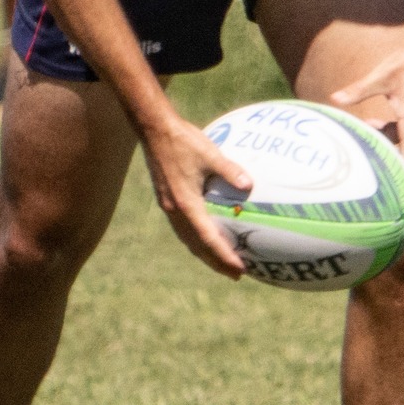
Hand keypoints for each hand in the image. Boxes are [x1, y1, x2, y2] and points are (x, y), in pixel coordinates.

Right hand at [138, 111, 252, 279]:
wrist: (154, 130)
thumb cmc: (183, 140)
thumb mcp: (209, 153)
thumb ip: (229, 170)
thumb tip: (249, 185)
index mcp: (185, 204)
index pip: (208, 238)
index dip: (224, 256)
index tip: (240, 268)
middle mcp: (174, 210)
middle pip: (197, 246)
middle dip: (216, 262)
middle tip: (237, 274)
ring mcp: (168, 206)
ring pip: (188, 239)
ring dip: (206, 253)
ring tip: (223, 262)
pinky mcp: (167, 199)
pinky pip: (184, 228)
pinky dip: (197, 238)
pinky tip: (208, 235)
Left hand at [329, 24, 403, 175]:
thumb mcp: (382, 75)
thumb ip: (358, 90)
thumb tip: (334, 99)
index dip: (398, 175)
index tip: (379, 175)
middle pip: (403, 149)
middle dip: (382, 146)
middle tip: (360, 136)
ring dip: (387, 135)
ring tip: (367, 123)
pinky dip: (397, 128)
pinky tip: (380, 117)